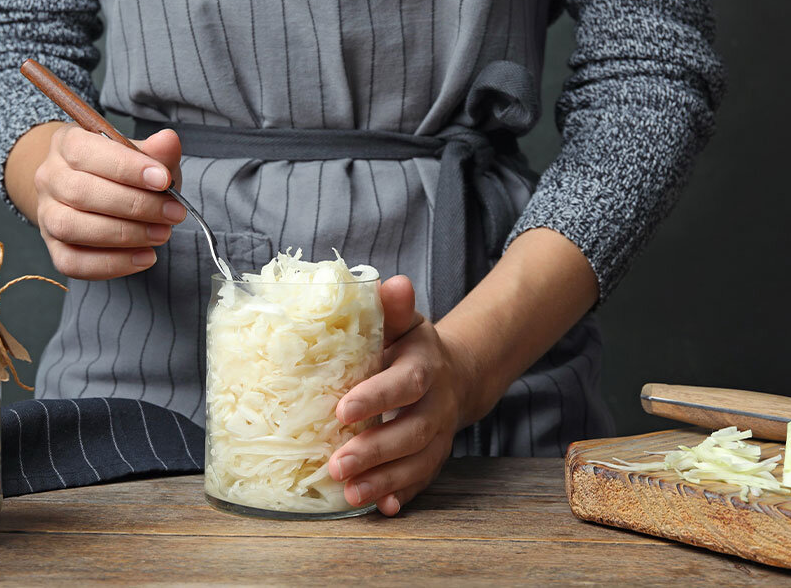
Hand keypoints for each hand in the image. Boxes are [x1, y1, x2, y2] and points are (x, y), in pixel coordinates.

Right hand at [33, 124, 185, 278]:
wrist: (99, 196)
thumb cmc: (125, 174)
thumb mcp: (144, 156)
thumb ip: (157, 151)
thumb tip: (169, 141)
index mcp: (67, 143)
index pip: (85, 152)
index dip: (126, 167)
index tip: (163, 180)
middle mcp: (49, 177)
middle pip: (80, 192)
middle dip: (134, 205)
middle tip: (173, 214)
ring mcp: (46, 214)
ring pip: (71, 227)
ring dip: (123, 235)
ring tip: (161, 234)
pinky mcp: (54, 248)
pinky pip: (73, 262)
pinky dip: (112, 264)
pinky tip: (145, 257)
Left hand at [328, 275, 480, 515]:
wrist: (454, 374)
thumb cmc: (411, 347)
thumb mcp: (404, 323)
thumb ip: (394, 308)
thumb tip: (392, 283)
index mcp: (424, 367)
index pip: (404, 384)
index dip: (376, 398)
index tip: (343, 410)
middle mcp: (435, 405)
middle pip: (410, 432)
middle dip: (374, 451)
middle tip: (337, 464)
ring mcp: (437, 435)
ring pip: (416, 463)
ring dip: (383, 480)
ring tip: (349, 493)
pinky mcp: (432, 457)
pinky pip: (422, 481)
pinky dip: (403, 495)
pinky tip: (383, 508)